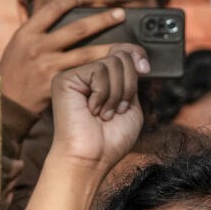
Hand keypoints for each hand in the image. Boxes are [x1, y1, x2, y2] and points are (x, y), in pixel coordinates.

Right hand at [0, 0, 126, 114]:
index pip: (52, 9)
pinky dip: (101, 72)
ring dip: (110, 48)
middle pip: (78, 29)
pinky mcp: (56, 84)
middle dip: (103, 19)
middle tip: (121, 13)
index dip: (69, 2)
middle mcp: (38, 46)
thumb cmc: (12, 76)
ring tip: (128, 45)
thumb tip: (59, 18)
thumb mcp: (17, 48)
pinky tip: (114, 70)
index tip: (82, 0)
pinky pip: (84, 75)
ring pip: (87, 54)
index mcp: (26, 33)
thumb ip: (36, 34)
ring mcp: (48, 66)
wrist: (5, 106)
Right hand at [49, 45, 148, 174]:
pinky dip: (104, 94)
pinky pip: (99, 71)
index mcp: (101, 79)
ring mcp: (75, 75)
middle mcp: (87, 74)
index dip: (136, 55)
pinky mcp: (65, 79)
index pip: (121, 51)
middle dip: (128, 85)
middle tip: (117, 109)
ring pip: (113, 63)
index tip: (145, 70)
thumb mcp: (130, 103)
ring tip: (104, 113)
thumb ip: (132, 78)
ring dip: (117, 94)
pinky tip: (92, 110)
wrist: (92, 158)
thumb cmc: (110, 139)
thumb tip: (135, 55)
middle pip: (121, 55)